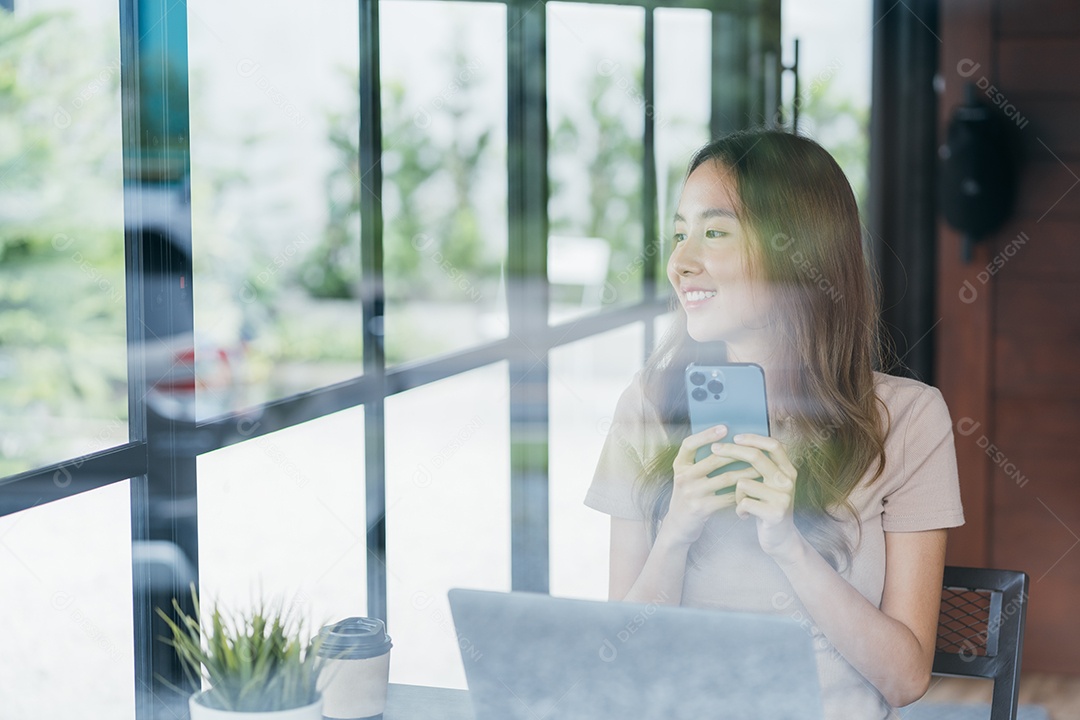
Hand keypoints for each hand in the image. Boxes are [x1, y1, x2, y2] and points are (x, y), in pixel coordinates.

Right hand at [663, 424, 744, 545]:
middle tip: (755, 449)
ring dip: (746, 473)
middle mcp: (682, 477)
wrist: (679, 525)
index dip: (706, 435)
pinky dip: (741, 493)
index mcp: (679, 465)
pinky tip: (753, 489)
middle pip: (713, 460)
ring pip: (725, 478)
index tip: (724, 428)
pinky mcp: (701, 508)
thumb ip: (700, 462)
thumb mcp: (688, 476)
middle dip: (737, 454)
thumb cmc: (689, 495)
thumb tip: (727, 443)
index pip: (689, 444)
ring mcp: (691, 493)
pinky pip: (727, 497)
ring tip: (761, 468)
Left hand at [707, 433, 803, 562]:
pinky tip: (745, 516)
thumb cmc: (767, 508)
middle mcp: (788, 481)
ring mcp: (783, 497)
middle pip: (756, 457)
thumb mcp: (770, 485)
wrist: (781, 540)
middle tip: (714, 449)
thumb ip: (761, 467)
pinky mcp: (775, 513)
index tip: (735, 437)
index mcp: (788, 471)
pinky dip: (739, 509)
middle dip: (731, 451)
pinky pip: (744, 502)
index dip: (753, 438)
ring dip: (736, 494)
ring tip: (742, 504)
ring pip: (743, 482)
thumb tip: (735, 441)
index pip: (773, 445)